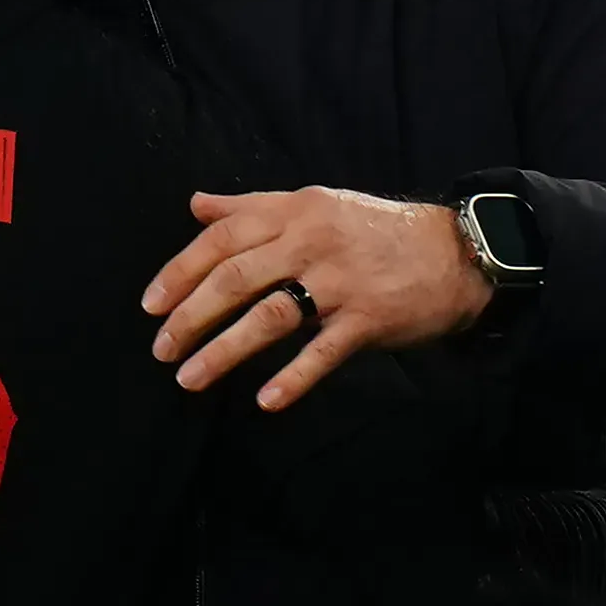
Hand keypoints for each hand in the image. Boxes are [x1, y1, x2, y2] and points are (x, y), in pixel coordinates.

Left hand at [145, 188, 492, 407]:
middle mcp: (313, 241)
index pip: (224, 238)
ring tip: (190, 378)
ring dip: (225, 351)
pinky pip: (322, 353)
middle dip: (190, 316)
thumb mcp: (314, 205)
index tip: (151, 304)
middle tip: (161, 348)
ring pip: (270, 316)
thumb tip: (197, 204)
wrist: (454, 251)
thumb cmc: (374, 232)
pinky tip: (265, 401)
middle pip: (237, 278)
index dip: (182, 271)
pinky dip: (293, 378)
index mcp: (296, 211)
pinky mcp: (368, 319)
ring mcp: (341, 282)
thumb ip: (252, 207)